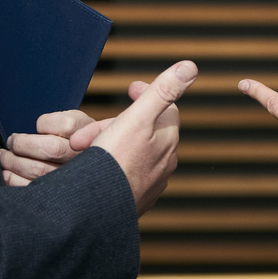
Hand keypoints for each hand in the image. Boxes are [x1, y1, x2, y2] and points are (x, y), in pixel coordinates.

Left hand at [0, 109, 113, 186]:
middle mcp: (84, 158)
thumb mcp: (79, 124)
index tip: (35, 126)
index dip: (44, 124)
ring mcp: (72, 180)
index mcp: (90, 135)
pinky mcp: (58, 196)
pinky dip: (13, 180)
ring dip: (13, 162)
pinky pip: (32, 189)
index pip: (66, 125)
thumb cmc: (80, 141)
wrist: (97, 168)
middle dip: (22, 144)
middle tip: (10, 142)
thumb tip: (39, 128)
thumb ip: (63, 122)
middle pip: (50, 149)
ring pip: (38, 171)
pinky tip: (7, 173)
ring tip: (3, 156)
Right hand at [83, 61, 192, 214]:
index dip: (149, 93)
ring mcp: (150, 183)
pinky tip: (96, 167)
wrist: (97, 212)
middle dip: (120, 121)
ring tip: (86, 145)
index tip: (132, 87)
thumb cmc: (116, 163)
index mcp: (168, 141)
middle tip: (92, 124)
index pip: (168, 107)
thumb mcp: (137, 118)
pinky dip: (111, 165)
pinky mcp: (135, 200)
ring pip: (134, 153)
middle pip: (146, 130)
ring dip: (113, 143)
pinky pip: (125, 175)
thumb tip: (191, 66)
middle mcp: (164, 163)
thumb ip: (163, 90)